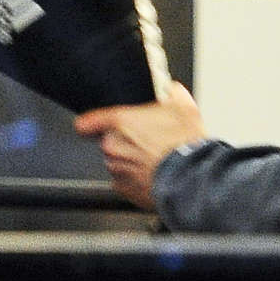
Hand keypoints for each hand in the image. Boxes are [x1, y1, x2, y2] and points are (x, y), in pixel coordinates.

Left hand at [74, 82, 206, 209]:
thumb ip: (173, 94)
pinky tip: (154, 175)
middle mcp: (113, 146)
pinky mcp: (124, 189)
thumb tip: (173, 91)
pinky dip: (136, 181)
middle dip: (126, 143)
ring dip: (131, 162)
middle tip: (149, 143)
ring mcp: (116, 169)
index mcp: (120, 122)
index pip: (87, 122)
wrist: (192, 176)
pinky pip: (125, 183)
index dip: (90, 124)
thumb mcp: (185, 108)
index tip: (91, 127)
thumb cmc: (185, 144)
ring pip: (117, 163)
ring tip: (156, 161)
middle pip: (109, 143)